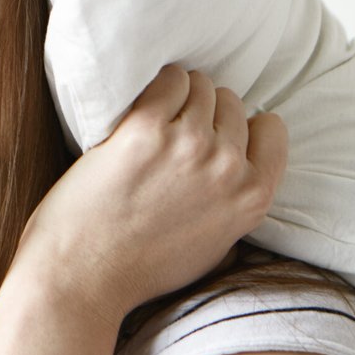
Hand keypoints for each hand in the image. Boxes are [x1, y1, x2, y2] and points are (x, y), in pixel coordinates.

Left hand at [14, 65, 287, 326]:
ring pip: (199, 85)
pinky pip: (167, 79)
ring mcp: (189, 145)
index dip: (241, 127)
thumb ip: (235, 199)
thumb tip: (238, 157)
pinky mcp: (145, 130)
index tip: (216, 135)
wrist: (83, 275)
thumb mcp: (216, 243)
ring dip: (177, 96)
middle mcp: (227, 167)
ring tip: (153, 125)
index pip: (271, 129)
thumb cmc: (141, 266)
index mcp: (252, 197)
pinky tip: (137, 110)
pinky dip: (155, 87)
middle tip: (172, 136)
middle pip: (231, 102)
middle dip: (204, 113)